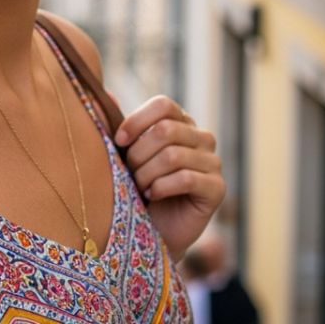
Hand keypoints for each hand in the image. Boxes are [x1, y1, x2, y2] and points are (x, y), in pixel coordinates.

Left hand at [114, 95, 224, 261]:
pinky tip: (153, 195)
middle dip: (139, 154)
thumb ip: (120, 127)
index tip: (118, 141)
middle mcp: (202, 138)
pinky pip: (186, 178)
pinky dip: (162, 187)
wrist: (153, 231)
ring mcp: (213, 162)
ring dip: (147, 174)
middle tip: (129, 173)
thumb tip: (107, 94)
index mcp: (181, 123)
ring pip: (173, 155)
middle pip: (166, 130)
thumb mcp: (126, 155)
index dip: (137, 121)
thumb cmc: (138, 189)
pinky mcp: (217, 188)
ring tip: (139, 188)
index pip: (163, 105)